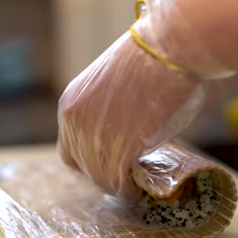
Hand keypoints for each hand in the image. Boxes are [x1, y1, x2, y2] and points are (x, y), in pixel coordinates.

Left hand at [58, 32, 206, 198]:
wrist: (168, 48)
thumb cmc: (149, 61)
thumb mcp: (110, 88)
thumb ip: (106, 116)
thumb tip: (123, 136)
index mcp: (70, 105)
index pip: (69, 150)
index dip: (88, 161)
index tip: (108, 162)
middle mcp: (74, 123)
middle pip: (83, 168)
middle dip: (104, 173)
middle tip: (126, 173)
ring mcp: (95, 136)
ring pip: (100, 178)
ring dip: (118, 184)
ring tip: (134, 181)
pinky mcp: (119, 148)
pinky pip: (118, 182)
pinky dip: (128, 188)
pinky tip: (139, 185)